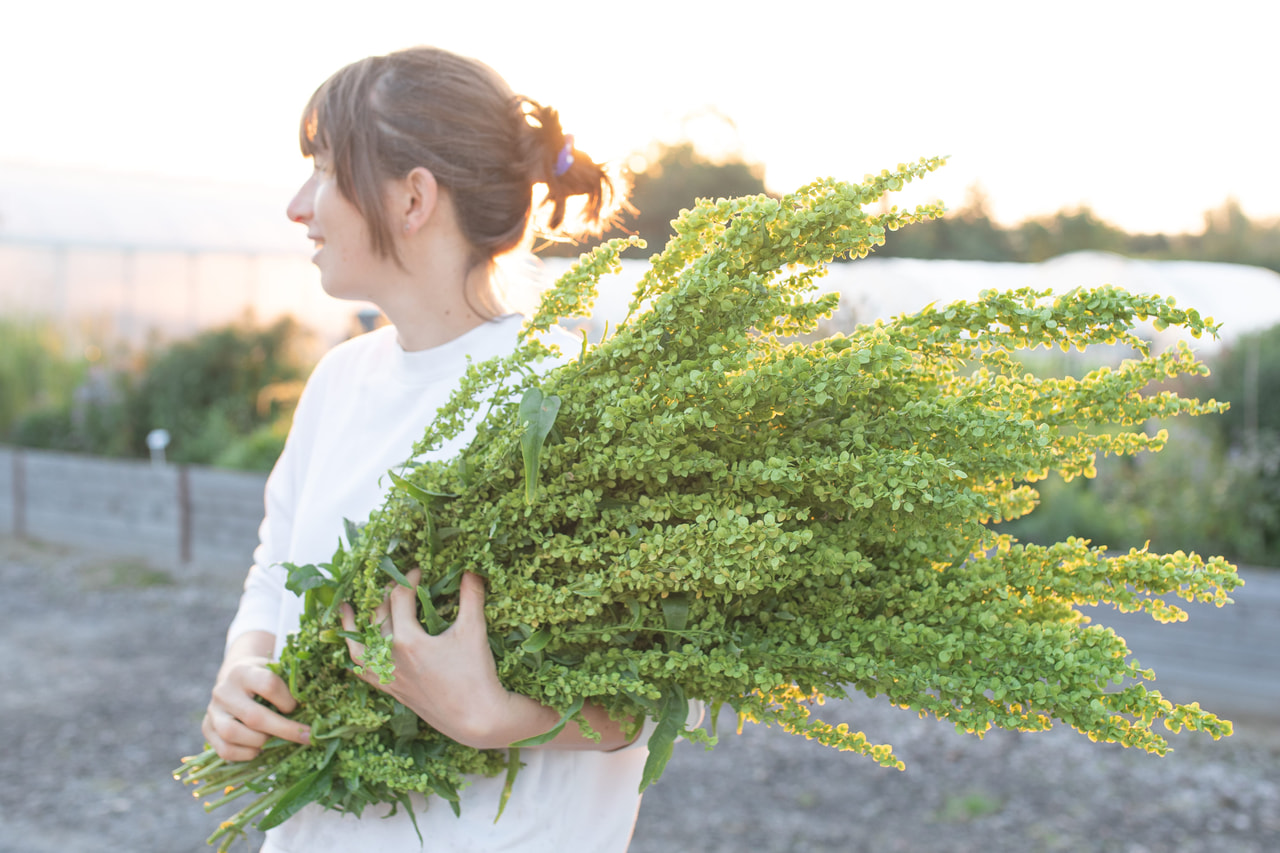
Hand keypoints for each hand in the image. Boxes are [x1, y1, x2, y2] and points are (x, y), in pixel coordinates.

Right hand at [203, 631, 310, 761]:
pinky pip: (223, 749)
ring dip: (260, 743)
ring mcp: (212, 710)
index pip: (268, 684)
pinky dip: (244, 754)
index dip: (287, 700)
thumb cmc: (264, 676)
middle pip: (254, 716)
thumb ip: (293, 685)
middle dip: (284, 730)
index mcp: (244, 670)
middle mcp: (224, 690)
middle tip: (305, 737)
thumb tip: (319, 709)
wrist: (234, 676)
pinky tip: (258, 750)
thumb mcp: (277, 670)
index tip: (297, 706)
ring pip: (233, 734)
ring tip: (274, 741)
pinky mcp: (207, 728)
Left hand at [340, 570, 513, 747]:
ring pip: (359, 649)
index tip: (418, 571)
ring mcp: (390, 677)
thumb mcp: (473, 630)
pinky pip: (365, 673)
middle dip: (385, 596)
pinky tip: (357, 650)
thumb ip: (471, 596)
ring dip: (352, 628)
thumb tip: (472, 569)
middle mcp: (391, 658)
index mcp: (407, 640)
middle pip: (377, 618)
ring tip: (347, 611)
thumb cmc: (475, 674)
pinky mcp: (393, 691)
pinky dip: (357, 659)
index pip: (399, 598)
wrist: (476, 718)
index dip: (408, 579)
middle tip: (397, 583)